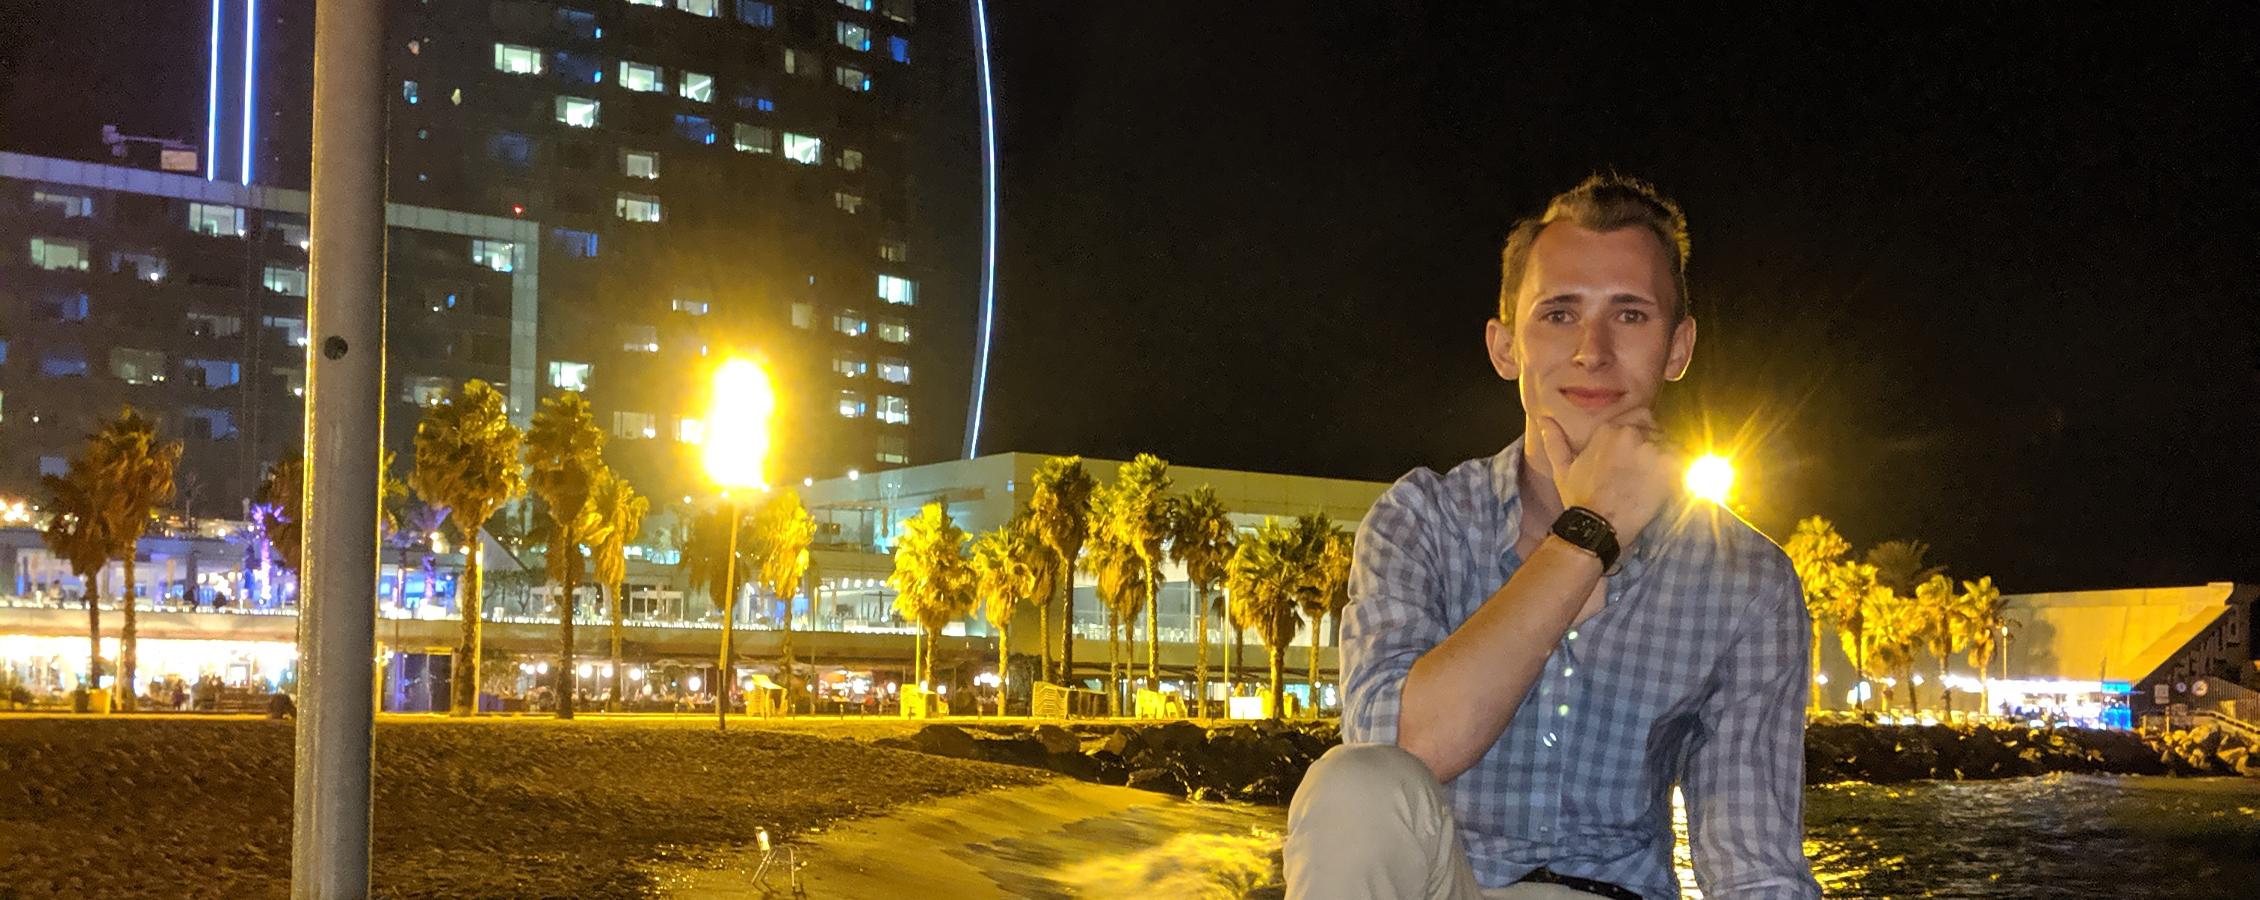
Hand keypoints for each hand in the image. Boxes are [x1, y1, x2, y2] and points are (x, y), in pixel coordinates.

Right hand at [1535, 410, 1681, 539]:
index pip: (1637, 416)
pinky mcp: (1669, 464)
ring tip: (1658, 478)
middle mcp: (1631, 432)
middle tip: (1648, 466)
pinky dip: (1681, 468)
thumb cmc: (1580, 498)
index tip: (1637, 452)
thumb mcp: (1562, 468)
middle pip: (1655, 427)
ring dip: (1667, 456)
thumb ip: (1555, 441)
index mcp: (1608, 429)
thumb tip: (1546, 421)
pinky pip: (1684, 458)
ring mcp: (1652, 447)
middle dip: (1654, 442)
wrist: (1599, 524)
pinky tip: (1670, 483)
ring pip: (1670, 441)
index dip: (1639, 432)